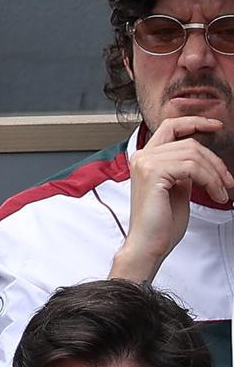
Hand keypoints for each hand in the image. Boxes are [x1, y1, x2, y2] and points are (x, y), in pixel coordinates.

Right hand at [110, 116, 233, 281]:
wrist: (149, 244)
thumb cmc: (162, 223)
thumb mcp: (177, 188)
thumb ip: (183, 170)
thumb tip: (202, 159)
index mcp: (145, 158)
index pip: (170, 127)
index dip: (194, 122)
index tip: (215, 125)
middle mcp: (142, 156)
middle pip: (189, 142)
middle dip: (215, 161)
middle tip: (227, 182)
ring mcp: (145, 163)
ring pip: (193, 154)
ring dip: (215, 174)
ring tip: (221, 193)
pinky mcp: (153, 173)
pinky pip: (192, 167)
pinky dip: (210, 180)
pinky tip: (215, 195)